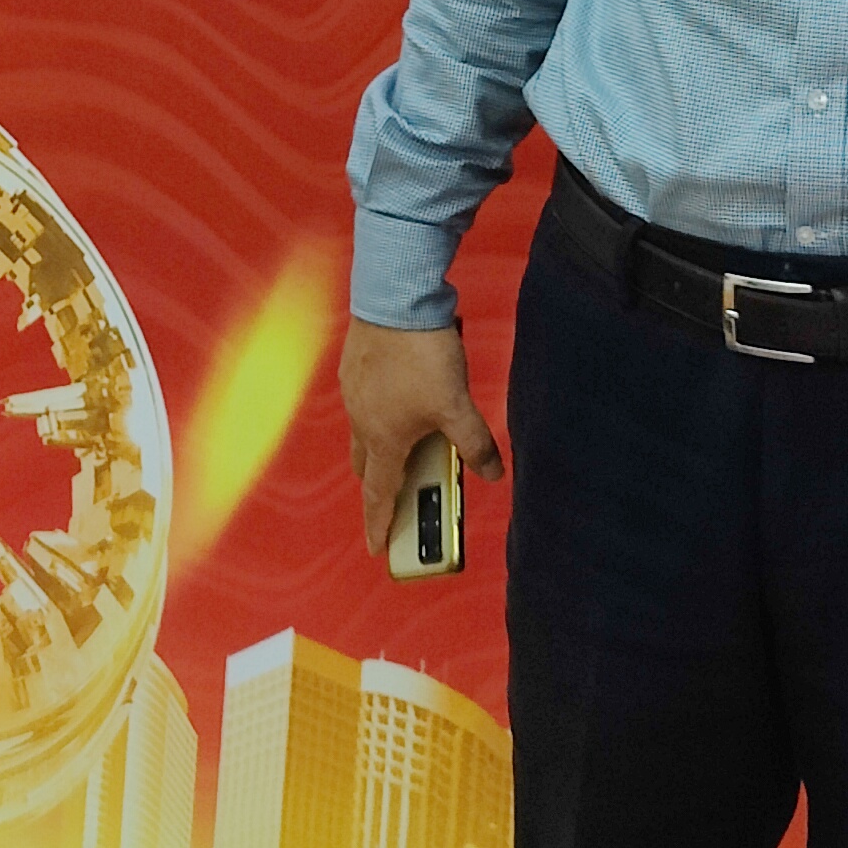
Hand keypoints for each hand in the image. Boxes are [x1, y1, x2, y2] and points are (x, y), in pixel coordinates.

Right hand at [337, 318, 503, 557]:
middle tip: (396, 499)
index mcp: (384, 439)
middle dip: (379, 486)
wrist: (394, 298)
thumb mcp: (457, 404)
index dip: (379, 525)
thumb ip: (474, 443)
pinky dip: (378, 414)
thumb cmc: (421, 356)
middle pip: (366, 466)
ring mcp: (354, 392)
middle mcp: (361, 420)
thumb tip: (493, 473)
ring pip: (363, 433)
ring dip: (380, 448)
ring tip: (406, 446)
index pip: (379, 494)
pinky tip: (399, 398)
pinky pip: (363, 402)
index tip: (376, 549)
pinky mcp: (355, 366)